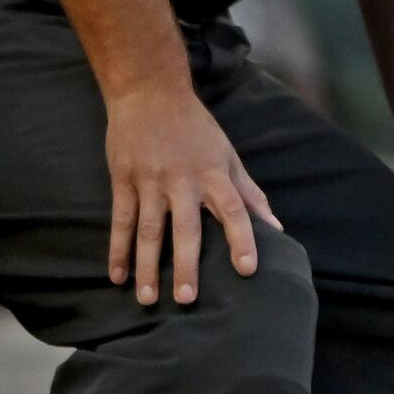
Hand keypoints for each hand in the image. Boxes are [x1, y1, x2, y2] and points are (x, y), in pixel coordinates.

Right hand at [104, 83, 276, 308]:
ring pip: (148, 231)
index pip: (234, 210)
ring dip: (147, 266)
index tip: (248, 269)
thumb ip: (250, 193)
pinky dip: (117, 250)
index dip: (243, 239)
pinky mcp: (123, 181)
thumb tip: (276, 227)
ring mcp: (150, 181)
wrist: (149, 93)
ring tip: (148, 299)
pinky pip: (120, 221)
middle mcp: (183, 180)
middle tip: (187, 299)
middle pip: (186, 228)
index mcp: (214, 174)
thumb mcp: (228, 155)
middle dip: (186, 265)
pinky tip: (117, 276)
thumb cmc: (196, 129)